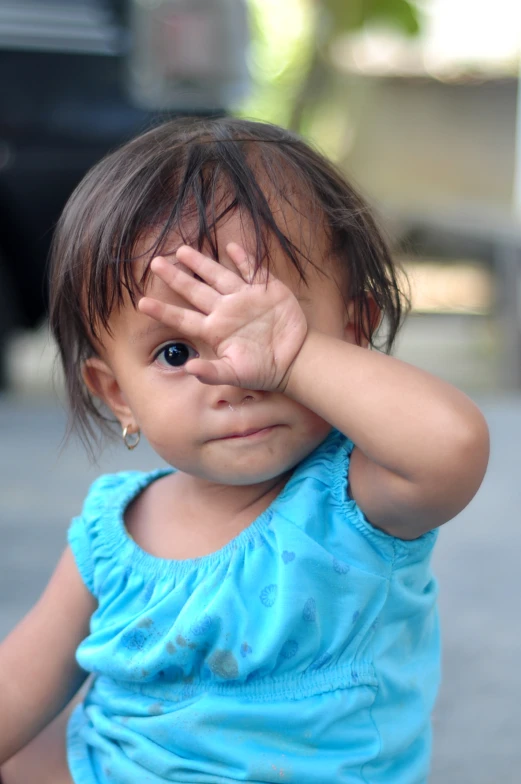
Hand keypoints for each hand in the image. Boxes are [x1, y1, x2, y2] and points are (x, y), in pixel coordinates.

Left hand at [138, 243, 307, 390]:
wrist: (295, 360)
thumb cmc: (262, 370)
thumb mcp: (235, 375)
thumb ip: (212, 372)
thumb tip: (188, 368)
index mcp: (214, 330)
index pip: (182, 318)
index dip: (163, 310)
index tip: (142, 303)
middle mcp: (225, 311)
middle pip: (195, 290)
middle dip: (176, 277)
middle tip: (155, 262)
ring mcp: (244, 298)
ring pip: (218, 275)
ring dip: (201, 263)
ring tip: (181, 250)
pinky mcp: (265, 290)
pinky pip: (251, 270)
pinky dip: (243, 258)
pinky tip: (231, 247)